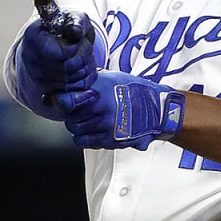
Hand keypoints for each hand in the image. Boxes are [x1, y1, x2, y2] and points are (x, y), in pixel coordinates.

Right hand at [16, 10, 97, 93]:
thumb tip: (75, 32)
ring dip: (86, 71)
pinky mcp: (44, 90)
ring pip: (70, 82)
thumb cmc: (65, 28)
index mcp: (33, 37)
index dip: (77, 49)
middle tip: (87, 50)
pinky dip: (82, 83)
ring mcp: (35, 76)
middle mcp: (29, 58)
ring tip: (86, 59)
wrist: (53, 43)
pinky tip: (85, 72)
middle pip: (66, 69)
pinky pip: (69, 93)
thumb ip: (77, 22)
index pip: (60, 53)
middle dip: (84, 60)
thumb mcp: (74, 18)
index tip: (80, 41)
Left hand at [55, 71, 184, 149]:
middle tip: (78, 111)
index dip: (62, 101)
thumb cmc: (136, 91)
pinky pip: (84, 142)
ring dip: (77, 126)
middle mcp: (100, 108)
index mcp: (99, 90)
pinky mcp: (109, 140)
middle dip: (71, 114)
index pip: (67, 100)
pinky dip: (84, 138)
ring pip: (75, 129)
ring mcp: (104, 125)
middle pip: (69, 116)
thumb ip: (92, 83)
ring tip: (87, 121)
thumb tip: (72, 85)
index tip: (63, 100)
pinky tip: (91, 131)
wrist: (158, 109)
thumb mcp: (113, 78)